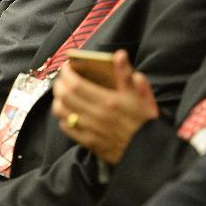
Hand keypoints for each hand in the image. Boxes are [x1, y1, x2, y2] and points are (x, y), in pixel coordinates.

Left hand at [51, 50, 158, 164]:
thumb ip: (127, 74)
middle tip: (62, 79)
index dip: (67, 73)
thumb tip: (119, 55)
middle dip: (59, 84)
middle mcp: (96, 115)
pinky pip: (67, 128)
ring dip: (58, 100)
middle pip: (65, 96)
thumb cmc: (144, 120)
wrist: (147, 151)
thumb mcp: (141, 94)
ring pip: (62, 112)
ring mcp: (91, 130)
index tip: (67, 67)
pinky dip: (63, 118)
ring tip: (62, 94)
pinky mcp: (89, 142)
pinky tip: (68, 113)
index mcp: (108, 101)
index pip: (76, 84)